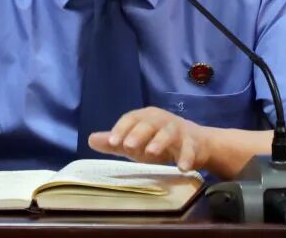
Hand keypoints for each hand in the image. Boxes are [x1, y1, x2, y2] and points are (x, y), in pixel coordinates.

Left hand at [87, 107, 211, 171]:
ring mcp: (179, 130)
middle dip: (139, 133)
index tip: (112, 142)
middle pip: (149, 123)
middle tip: (128, 146)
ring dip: (160, 142)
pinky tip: (182, 168)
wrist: (194, 143)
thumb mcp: (135, 141)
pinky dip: (187, 157)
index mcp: (145, 117)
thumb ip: (115, 142)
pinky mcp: (193, 143)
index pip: (131, 119)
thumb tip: (90, 140)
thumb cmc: (157, 141)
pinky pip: (190, 148)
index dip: (121, 129)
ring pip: (169, 133)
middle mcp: (161, 120)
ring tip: (151, 153)